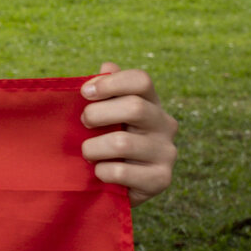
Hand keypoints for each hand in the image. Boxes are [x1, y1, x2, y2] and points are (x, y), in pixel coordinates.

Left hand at [80, 63, 177, 203]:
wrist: (117, 184)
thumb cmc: (105, 140)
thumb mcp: (103, 115)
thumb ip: (105, 91)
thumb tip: (108, 66)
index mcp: (151, 102)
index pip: (141, 80)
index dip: (110, 83)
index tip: (84, 93)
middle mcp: (165, 124)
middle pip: (134, 107)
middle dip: (97, 114)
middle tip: (83, 124)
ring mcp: (167, 153)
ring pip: (122, 143)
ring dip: (92, 148)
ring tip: (87, 153)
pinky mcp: (161, 179)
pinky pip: (120, 172)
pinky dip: (101, 172)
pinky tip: (99, 173)